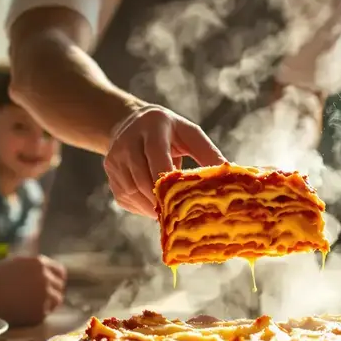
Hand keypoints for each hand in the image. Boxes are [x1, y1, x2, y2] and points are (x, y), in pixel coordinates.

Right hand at [0, 255, 66, 325]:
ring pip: (56, 300)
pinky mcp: (39, 313)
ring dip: (47, 303)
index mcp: (38, 262)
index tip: (49, 285)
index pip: (60, 271)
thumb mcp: (14, 265)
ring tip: (28, 305)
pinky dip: (38, 314)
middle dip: (51, 291)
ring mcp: (44, 295)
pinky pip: (46, 313)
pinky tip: (22, 312)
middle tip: (37, 298)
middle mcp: (44, 277)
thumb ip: (33, 268)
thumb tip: (47, 274)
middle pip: (59, 286)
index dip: (54, 279)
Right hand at [103, 105, 225, 217]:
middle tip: (180, 216)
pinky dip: (141, 207)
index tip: (182, 199)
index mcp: (152, 126)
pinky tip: (154, 208)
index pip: (157, 157)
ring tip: (169, 216)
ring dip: (151, 208)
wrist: (132, 123)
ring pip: (132, 191)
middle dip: (160, 200)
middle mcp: (128, 140)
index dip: (168, 181)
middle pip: (142, 178)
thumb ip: (208, 153)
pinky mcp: (109, 173)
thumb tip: (230, 176)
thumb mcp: (189, 134)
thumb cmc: (169, 132)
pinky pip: (125, 197)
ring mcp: (114, 157)